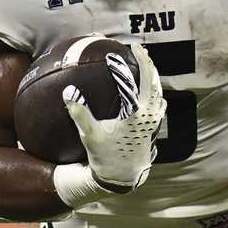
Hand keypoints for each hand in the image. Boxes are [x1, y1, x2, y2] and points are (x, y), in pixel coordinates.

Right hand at [62, 43, 165, 192]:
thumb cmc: (105, 156)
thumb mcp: (90, 134)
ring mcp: (154, 122)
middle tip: (139, 49)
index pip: (134, 84)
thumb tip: (68, 91)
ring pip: (159, 92)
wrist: (121, 178)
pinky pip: (159, 102)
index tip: (118, 53)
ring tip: (146, 62)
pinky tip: (151, 88)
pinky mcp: (154, 127)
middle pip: (154, 83)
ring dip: (153, 76)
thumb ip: (79, 112)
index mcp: (135, 115)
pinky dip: (155, 90)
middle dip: (148, 63)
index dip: (126, 66)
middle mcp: (149, 116)